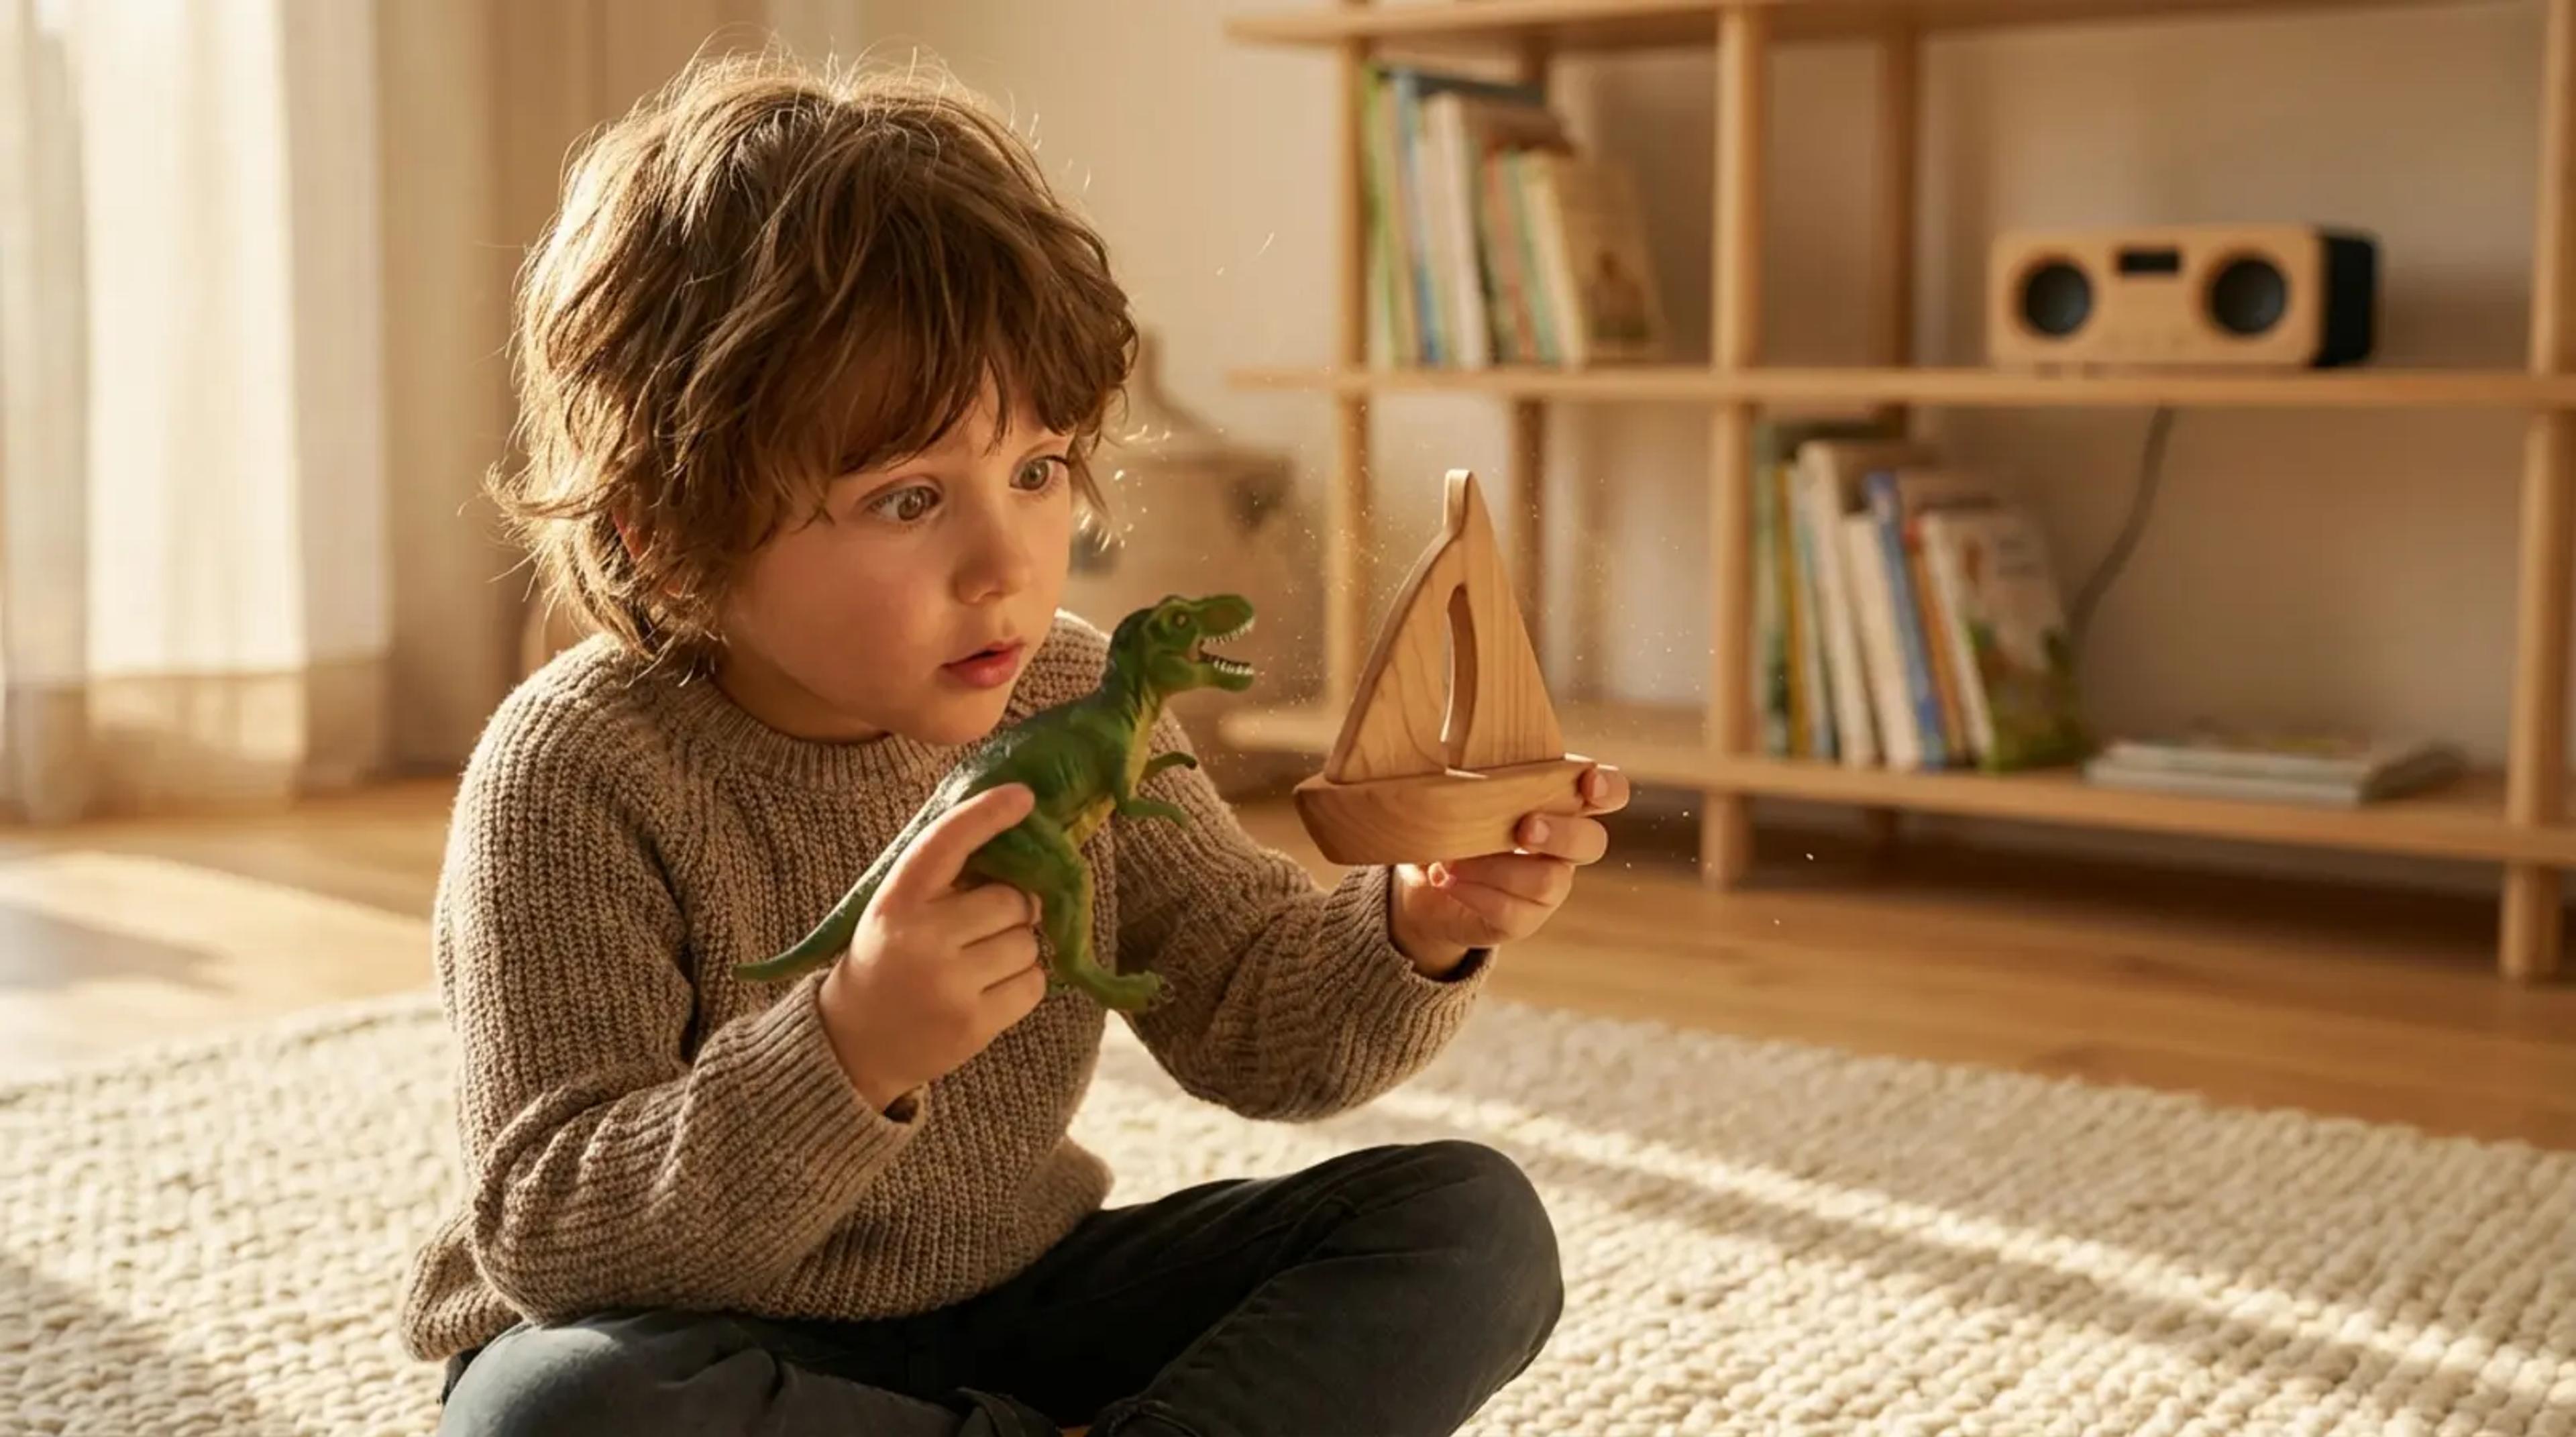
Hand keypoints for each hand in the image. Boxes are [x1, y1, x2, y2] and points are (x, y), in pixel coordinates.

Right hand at [817, 783, 1047, 1113]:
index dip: (987, 814)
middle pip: (1011, 899)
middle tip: (987, 923)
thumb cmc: (885, 961)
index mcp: (896, 902)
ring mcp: (949, 986)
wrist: (853, 1044)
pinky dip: (1024, 982)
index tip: (1023, 796)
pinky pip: (1034, 984)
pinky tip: (989, 988)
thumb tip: (1023, 848)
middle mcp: (921, 940)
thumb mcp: (896, 910)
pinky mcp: (974, 1025)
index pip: (947, 842)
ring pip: (1028, 942)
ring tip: (981, 961)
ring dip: (1018, 946)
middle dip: (1011, 907)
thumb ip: (943, 880)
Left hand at [1389, 763, 1630, 975]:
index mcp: (1558, 802)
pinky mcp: (1522, 920)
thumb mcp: (1457, 787)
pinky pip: (1514, 912)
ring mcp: (1547, 886)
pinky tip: (1446, 880)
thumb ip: (1473, 767)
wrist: (1420, 880)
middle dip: (1561, 833)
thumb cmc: (1449, 819)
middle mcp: (1563, 846)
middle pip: (1592, 842)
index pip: (1609, 793)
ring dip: (1497, 868)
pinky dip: (1476, 893)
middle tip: (1523, 828)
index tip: (1587, 782)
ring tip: (1450, 859)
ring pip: (1549, 881)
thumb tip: (1456, 747)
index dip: (1608, 788)